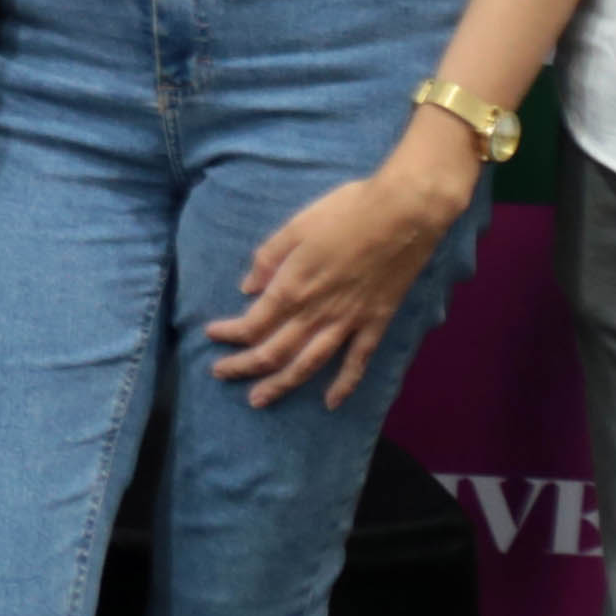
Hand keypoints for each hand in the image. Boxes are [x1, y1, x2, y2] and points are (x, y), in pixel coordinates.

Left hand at [208, 143, 470, 408]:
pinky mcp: (375, 324)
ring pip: (307, 364)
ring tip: (258, 400)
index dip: (228, 334)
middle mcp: (316, 312)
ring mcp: (347, 322)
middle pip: (273, 352)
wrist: (404, 213)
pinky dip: (343, 385)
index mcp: (292, 287)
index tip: (211, 334)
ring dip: (281, 385)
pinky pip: (357, 362)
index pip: (252, 323)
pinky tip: (331, 403)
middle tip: (221, 374)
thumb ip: (269, 259)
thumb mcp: (297, 226)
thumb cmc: (346, 212)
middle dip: (243, 366)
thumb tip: (247, 288)